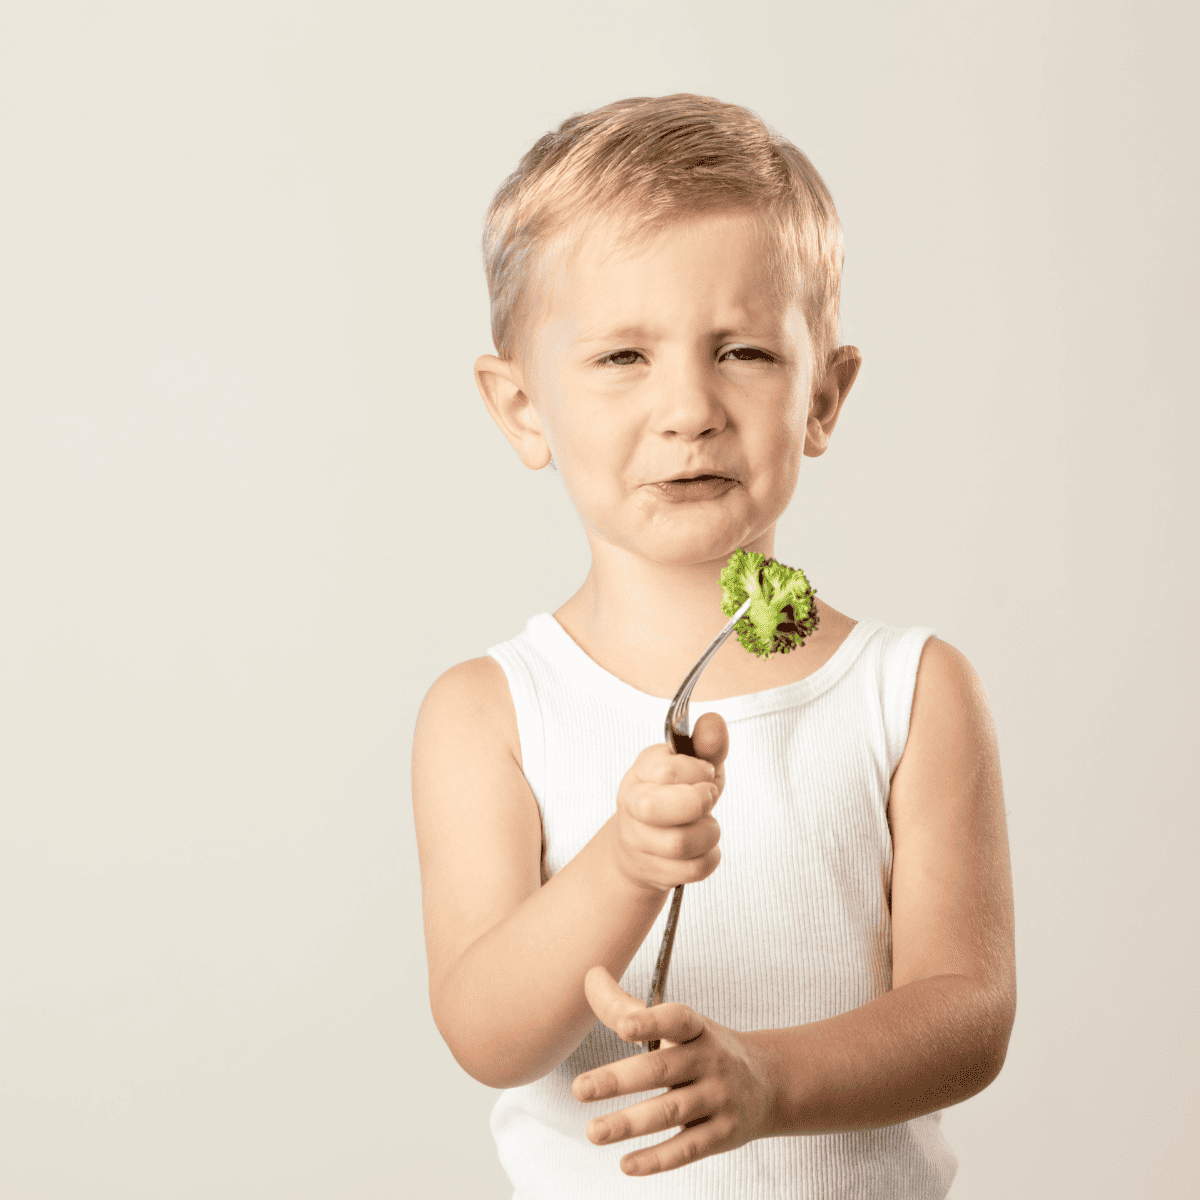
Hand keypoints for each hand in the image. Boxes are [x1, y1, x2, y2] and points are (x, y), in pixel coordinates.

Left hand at [572, 966, 775, 1176]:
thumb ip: (629, 1008)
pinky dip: (657, 1158)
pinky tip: (627, 1164)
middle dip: (618, 1080)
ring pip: (670, 1111)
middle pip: (661, 1070)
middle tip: (579, 1089)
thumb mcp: (679, 1025)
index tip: (622, 1027)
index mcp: (697, 1029)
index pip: (676, 1020)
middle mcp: (710, 1060)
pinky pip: (688, 1149)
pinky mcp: (723, 1134)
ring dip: (629, 1123)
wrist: (768, 1083)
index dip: (650, 1022)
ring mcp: (719, 1098)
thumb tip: (591, 978)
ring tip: (593, 1131)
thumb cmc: (705, 1049)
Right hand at [611, 712, 728, 893]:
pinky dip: (709, 858)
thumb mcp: (693, 766)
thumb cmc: (675, 797)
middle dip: (696, 803)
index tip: (705, 773)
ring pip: (679, 843)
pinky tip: (703, 848)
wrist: (642, 845)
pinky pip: (692, 870)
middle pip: (656, 808)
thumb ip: (707, 745)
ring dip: (709, 833)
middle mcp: (632, 804)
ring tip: (707, 824)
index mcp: (641, 771)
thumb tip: (714, 721)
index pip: (668, 770)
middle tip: (708, 798)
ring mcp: (638, 841)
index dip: (699, 772)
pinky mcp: (653, 871)